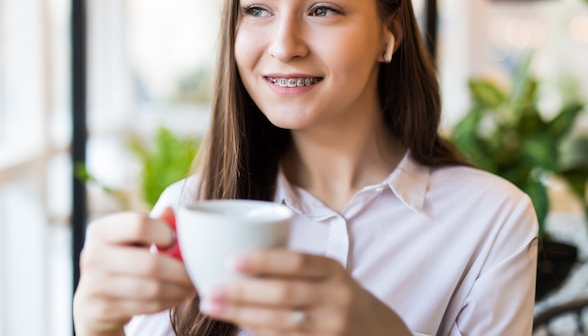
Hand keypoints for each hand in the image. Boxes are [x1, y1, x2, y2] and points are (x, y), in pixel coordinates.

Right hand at [72, 211, 194, 335]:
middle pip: (151, 263)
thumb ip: (153, 224)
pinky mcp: (103, 310)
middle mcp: (92, 256)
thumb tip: (172, 211)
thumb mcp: (131, 238)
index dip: (165, 233)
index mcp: (100, 230)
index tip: (176, 241)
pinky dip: (169, 302)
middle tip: (196, 272)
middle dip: (181, 270)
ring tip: (190, 285)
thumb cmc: (121, 259)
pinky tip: (177, 296)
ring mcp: (95, 285)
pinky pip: (148, 306)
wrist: (92, 300)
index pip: (139, 225)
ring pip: (153, 288)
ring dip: (179, 288)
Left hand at [199, 250, 411, 335]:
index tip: (231, 260)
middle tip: (210, 289)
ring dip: (241, 314)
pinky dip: (256, 329)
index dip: (263, 260)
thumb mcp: (327, 274)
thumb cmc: (338, 295)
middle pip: (283, 294)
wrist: (377, 331)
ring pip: (279, 321)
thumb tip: (239, 259)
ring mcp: (330, 327)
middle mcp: (334, 298)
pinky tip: (235, 321)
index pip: (296, 261)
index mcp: (332, 270)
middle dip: (242, 292)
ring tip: (212, 305)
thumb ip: (294, 267)